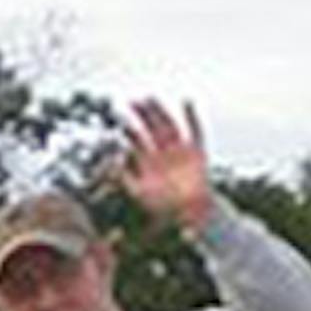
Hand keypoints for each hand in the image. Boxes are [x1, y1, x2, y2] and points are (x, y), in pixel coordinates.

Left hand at [119, 98, 214, 232]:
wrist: (190, 213)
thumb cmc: (164, 207)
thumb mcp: (140, 194)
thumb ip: (126, 179)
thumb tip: (113, 165)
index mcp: (150, 162)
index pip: (138, 141)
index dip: (130, 131)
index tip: (121, 122)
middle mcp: (164, 153)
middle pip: (152, 128)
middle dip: (142, 115)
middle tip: (132, 102)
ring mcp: (180, 150)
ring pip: (169, 125)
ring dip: (160, 111)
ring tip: (150, 98)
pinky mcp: (197, 151)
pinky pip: (195, 130)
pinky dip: (192, 116)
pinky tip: (186, 101)